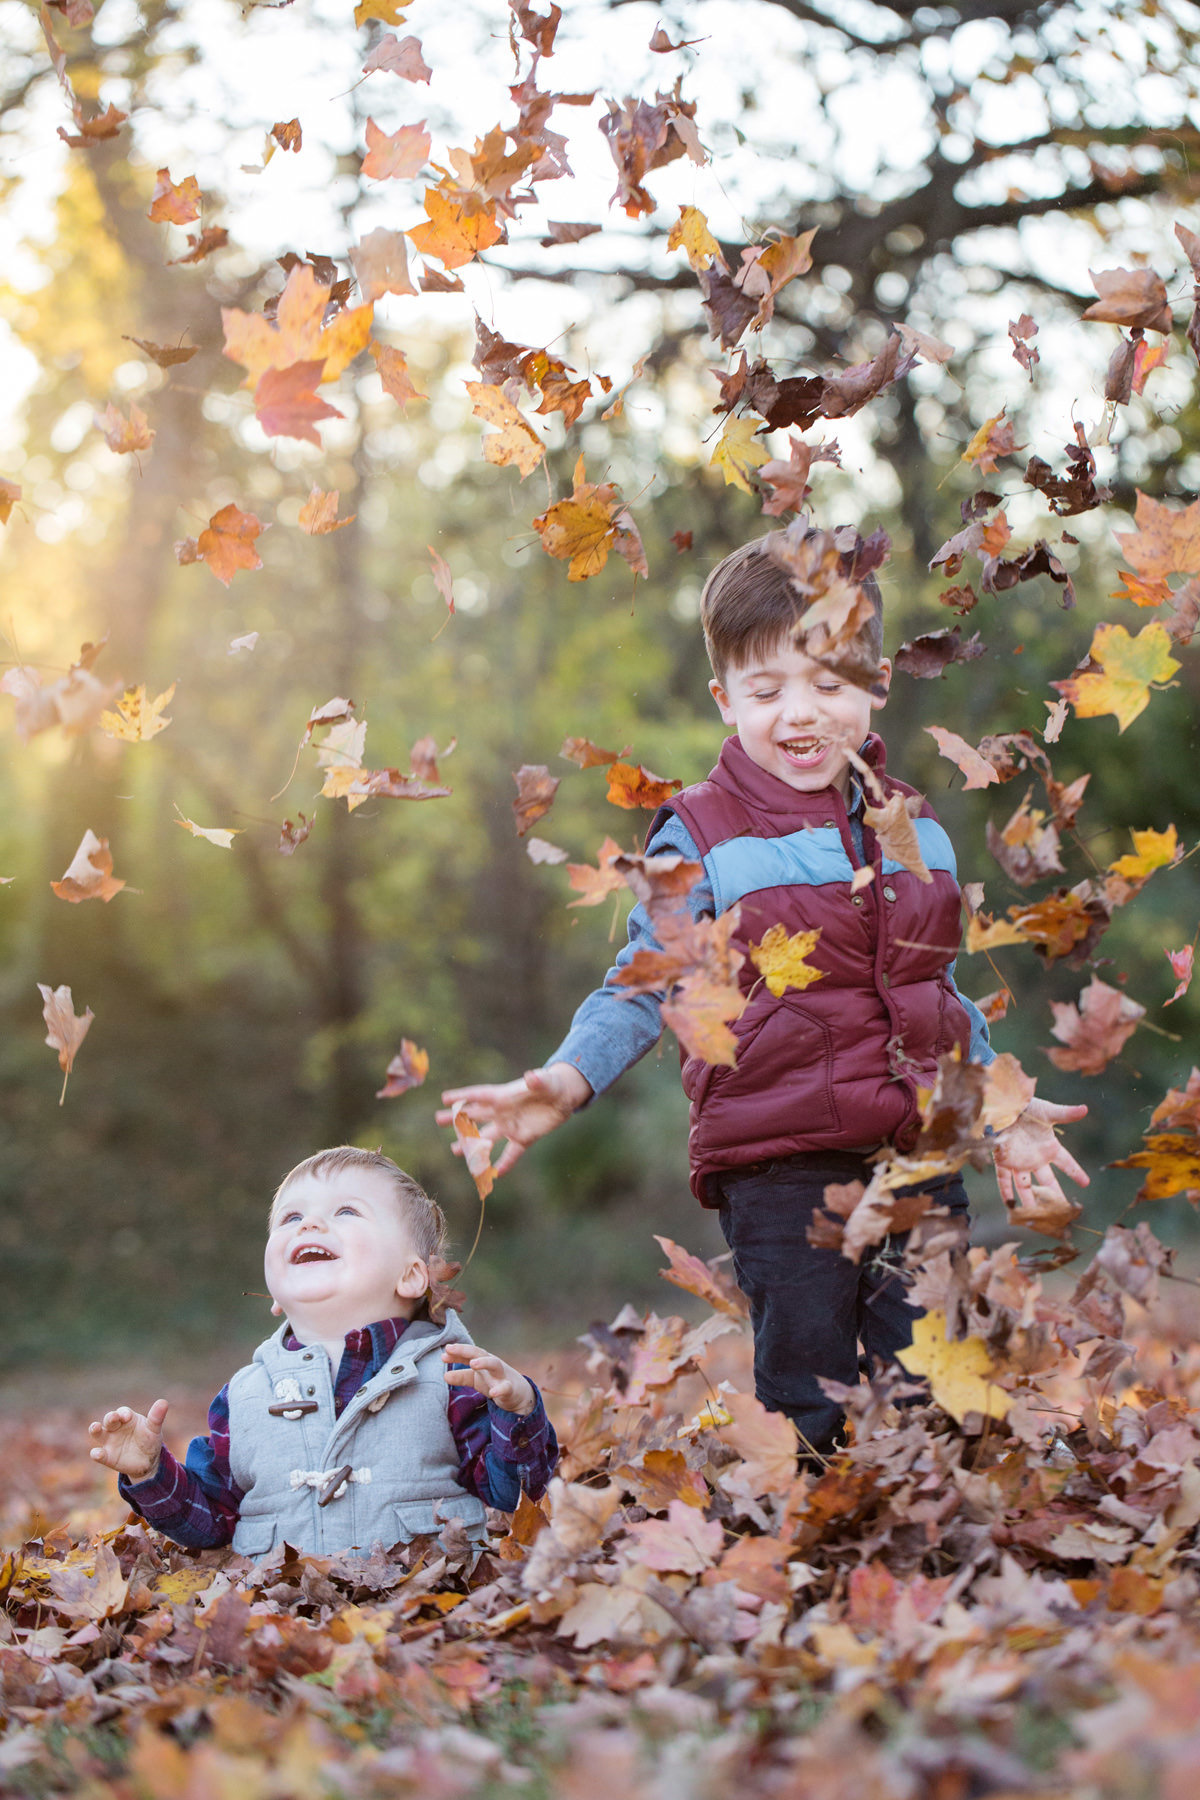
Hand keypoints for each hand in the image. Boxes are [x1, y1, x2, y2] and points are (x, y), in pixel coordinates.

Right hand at [87, 1398, 168, 1480]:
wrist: (148, 1461)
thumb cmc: (149, 1440)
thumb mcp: (154, 1429)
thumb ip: (156, 1417)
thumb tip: (163, 1402)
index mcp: (128, 1418)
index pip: (123, 1412)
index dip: (123, 1413)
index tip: (127, 1416)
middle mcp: (116, 1427)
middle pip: (109, 1419)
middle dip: (110, 1417)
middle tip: (113, 1418)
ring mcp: (110, 1441)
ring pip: (98, 1433)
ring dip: (95, 1429)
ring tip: (95, 1427)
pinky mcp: (107, 1456)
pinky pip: (99, 1454)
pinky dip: (97, 1454)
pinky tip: (97, 1454)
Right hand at [436, 1063, 590, 1177]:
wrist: (564, 1097)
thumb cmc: (551, 1083)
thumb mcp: (546, 1081)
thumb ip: (537, 1080)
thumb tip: (531, 1076)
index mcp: (504, 1095)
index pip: (480, 1096)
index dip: (463, 1096)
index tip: (445, 1098)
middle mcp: (503, 1112)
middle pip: (476, 1115)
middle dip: (458, 1118)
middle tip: (438, 1120)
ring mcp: (511, 1126)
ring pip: (487, 1137)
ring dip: (473, 1145)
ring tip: (456, 1150)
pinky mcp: (524, 1138)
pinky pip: (511, 1153)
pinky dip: (505, 1163)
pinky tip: (496, 1174)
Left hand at [442, 1344, 535, 1414]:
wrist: (518, 1394)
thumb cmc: (494, 1381)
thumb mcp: (476, 1379)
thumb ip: (461, 1376)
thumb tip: (444, 1375)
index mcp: (483, 1361)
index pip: (468, 1354)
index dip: (456, 1353)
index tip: (443, 1354)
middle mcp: (492, 1364)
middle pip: (479, 1353)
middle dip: (465, 1350)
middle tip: (450, 1349)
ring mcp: (502, 1375)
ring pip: (495, 1364)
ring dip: (484, 1362)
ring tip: (473, 1364)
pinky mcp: (510, 1389)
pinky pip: (505, 1388)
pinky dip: (500, 1389)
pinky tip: (493, 1393)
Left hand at [991, 1097, 1088, 1208]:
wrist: (1003, 1104)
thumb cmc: (1027, 1106)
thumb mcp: (1048, 1111)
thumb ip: (1066, 1114)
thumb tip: (1085, 1109)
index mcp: (1048, 1147)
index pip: (1066, 1163)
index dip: (1076, 1172)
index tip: (1086, 1183)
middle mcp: (1035, 1158)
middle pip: (1047, 1181)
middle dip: (1054, 1196)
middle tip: (1062, 1212)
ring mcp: (1019, 1161)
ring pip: (1026, 1185)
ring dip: (1029, 1200)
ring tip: (1035, 1217)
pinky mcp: (1003, 1160)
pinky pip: (1003, 1180)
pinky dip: (1005, 1192)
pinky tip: (1009, 1205)